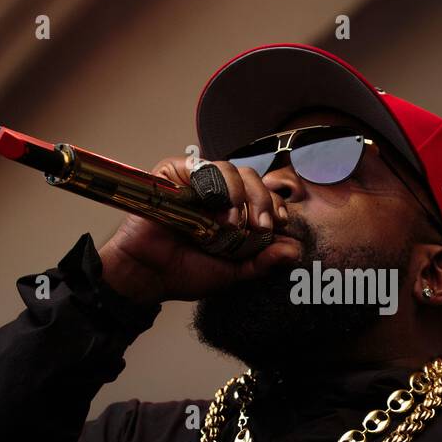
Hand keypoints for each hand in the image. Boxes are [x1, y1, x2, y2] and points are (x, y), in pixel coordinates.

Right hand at [97, 157, 299, 305]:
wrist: (147, 276)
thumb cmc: (185, 272)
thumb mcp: (234, 272)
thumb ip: (263, 262)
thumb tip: (295, 251)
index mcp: (234, 210)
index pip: (264, 195)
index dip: (276, 205)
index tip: (278, 225)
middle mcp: (217, 193)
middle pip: (251, 177)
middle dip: (262, 200)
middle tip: (261, 227)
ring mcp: (194, 181)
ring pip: (229, 169)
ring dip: (238, 194)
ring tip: (232, 223)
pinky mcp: (172, 174)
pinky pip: (198, 166)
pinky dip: (211, 184)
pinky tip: (212, 208)